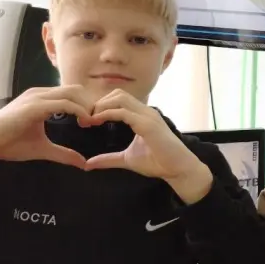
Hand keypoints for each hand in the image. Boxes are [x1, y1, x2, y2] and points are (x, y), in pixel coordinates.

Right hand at [0, 85, 93, 167]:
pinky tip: (84, 123)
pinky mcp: (34, 106)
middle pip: (76, 90)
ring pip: (72, 93)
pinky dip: (79, 111)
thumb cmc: (7, 144)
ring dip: (86, 107)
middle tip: (96, 122)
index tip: (94, 122)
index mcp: (42, 99)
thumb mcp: (41, 149)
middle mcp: (40, 94)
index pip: (72, 94)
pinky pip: (63, 103)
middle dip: (90, 104)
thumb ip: (63, 153)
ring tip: (91, 123)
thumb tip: (82, 163)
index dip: (87, 106)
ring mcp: (37, 98)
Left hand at [84, 89, 212, 203]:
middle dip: (99, 104)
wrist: (178, 169)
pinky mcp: (148, 124)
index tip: (88, 121)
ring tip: (90, 120)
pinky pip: (123, 112)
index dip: (101, 107)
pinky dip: (107, 114)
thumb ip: (108, 158)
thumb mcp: (127, 159)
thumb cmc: (158, 162)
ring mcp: (147, 116)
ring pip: (119, 98)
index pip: (118, 99)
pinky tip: (97, 122)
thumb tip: (88, 164)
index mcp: (142, 116)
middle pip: (117, 94)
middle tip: (86, 119)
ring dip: (101, 106)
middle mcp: (145, 112)